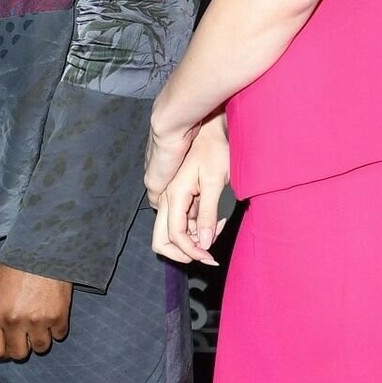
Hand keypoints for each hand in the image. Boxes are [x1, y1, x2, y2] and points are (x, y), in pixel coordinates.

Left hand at [0, 263, 72, 360]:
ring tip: (40, 323)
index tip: (9, 344)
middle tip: (26, 335)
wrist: (41, 247)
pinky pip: (59, 335)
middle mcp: (14, 322)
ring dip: (41, 338)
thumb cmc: (15, 264)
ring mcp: (37, 321)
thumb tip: (0, 336)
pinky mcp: (58, 316)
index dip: (4, 350)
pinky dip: (57, 327)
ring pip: (41, 348)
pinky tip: (53, 313)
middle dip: (22, 346)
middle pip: (18, 354)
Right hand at [150, 114, 229, 265]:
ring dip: (193, 236)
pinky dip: (196, 224)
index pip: (174, 237)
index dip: (192, 252)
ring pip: (172, 230)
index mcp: (173, 196)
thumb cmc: (212, 148)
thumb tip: (205, 243)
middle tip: (209, 251)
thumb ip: (207, 214)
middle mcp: (166, 198)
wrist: (205, 124)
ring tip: (218, 225)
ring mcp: (170, 195)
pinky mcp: (178, 193)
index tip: (211, 258)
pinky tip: (215, 214)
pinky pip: (181, 218)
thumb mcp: (214, 182)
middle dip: (185, 250)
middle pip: (162, 239)